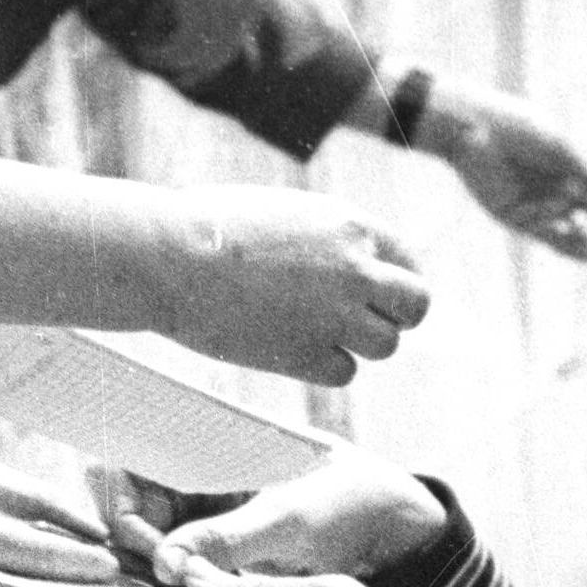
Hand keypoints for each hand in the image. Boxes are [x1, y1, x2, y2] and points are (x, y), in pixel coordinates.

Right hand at [147, 450, 448, 582]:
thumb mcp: (289, 517)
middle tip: (148, 586)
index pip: (136, 468)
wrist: (403, 533)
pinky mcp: (227, 565)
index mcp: (212, 449)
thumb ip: (228, 538)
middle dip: (131, 550)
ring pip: (155, 552)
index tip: (142, 544)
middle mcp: (203, 485)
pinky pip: (185, 578)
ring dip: (150, 579)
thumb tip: (165, 564)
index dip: (125, 504)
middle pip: (136, 516)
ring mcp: (213, 526)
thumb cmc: (351, 500)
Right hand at [165, 188, 433, 383]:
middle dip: (398, 315)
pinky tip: (292, 348)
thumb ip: (327, 239)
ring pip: (386, 345)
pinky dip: (326, 366)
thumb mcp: (285, 214)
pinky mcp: (305, 354)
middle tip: (366, 320)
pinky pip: (344, 372)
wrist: (169, 256)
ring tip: (318, 331)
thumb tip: (352, 262)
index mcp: (350, 226)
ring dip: (360, 344)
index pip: (408, 259)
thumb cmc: (210, 226)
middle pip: (417, 304)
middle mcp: (354, 270)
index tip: (375, 291)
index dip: (394, 278)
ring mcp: (333, 315)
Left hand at [414, 81, 586, 261]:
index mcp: (578, 180)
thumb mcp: (562, 148)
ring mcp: (538, 211)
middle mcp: (561, 200)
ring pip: (570, 240)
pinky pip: (543, 231)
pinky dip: (560, 233)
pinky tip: (570, 225)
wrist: (478, 129)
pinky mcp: (515, 217)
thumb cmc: (522, 130)